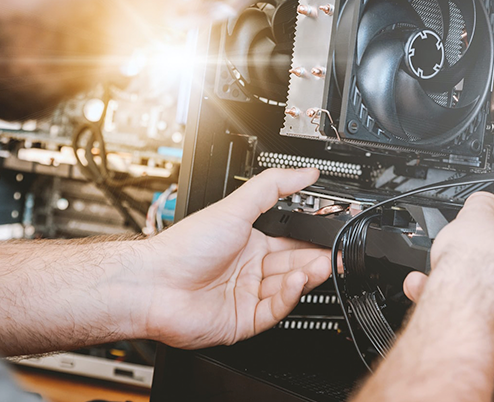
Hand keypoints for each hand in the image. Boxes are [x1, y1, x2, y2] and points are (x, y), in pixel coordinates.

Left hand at [138, 168, 331, 348]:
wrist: (156, 284)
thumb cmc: (185, 245)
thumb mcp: (235, 206)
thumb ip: (272, 187)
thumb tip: (304, 172)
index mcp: (250, 241)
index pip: (291, 238)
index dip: (313, 237)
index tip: (333, 231)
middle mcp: (250, 268)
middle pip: (294, 263)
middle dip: (317, 257)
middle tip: (337, 252)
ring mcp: (248, 294)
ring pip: (288, 286)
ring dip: (307, 275)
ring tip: (323, 264)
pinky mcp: (245, 320)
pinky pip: (275, 309)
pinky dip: (289, 295)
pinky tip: (296, 281)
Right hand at [403, 192, 493, 384]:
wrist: (464, 315)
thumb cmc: (484, 271)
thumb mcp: (478, 217)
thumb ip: (485, 208)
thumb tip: (483, 203)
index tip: (487, 242)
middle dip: (479, 270)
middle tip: (458, 261)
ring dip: (463, 291)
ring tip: (433, 281)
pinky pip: (481, 328)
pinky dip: (457, 314)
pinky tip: (432, 301)